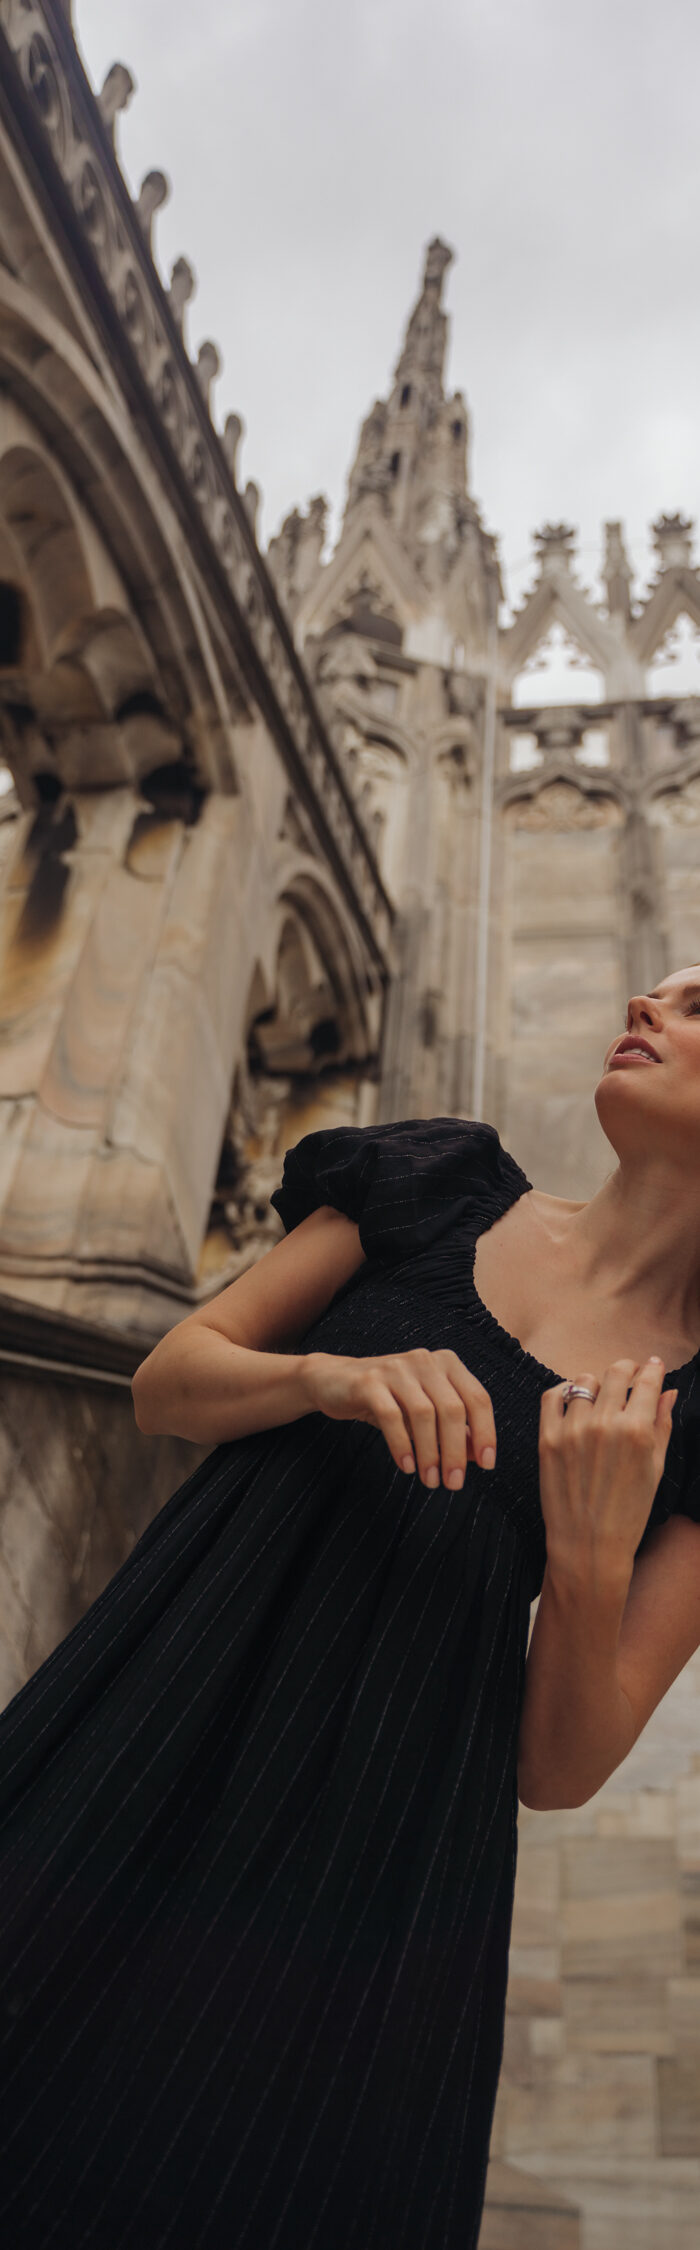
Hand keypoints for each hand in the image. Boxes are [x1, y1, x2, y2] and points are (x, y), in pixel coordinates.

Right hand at [302, 1347, 496, 1488]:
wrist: (334, 1381)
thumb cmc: (388, 1399)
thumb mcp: (425, 1412)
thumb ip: (453, 1429)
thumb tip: (480, 1457)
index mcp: (447, 1364)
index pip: (478, 1398)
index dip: (485, 1433)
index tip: (487, 1466)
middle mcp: (425, 1361)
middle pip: (453, 1409)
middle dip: (456, 1451)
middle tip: (453, 1483)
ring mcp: (396, 1368)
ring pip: (424, 1415)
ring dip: (430, 1453)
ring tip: (430, 1480)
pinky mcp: (369, 1382)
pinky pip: (391, 1417)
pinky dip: (402, 1445)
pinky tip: (406, 1466)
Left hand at [538, 1356, 677, 1587]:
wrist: (588, 1546)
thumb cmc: (629, 1512)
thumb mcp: (656, 1469)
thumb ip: (662, 1425)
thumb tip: (668, 1391)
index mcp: (637, 1431)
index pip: (647, 1381)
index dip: (653, 1368)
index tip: (653, 1365)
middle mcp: (604, 1424)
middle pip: (615, 1373)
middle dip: (627, 1369)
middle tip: (629, 1375)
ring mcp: (572, 1430)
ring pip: (584, 1381)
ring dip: (597, 1383)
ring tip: (601, 1396)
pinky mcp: (547, 1439)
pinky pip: (553, 1396)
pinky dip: (563, 1391)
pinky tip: (573, 1401)